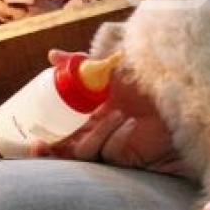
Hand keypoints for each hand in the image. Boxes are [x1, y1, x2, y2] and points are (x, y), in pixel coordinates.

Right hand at [29, 49, 187, 175]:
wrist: (173, 91)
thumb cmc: (143, 80)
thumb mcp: (109, 69)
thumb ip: (80, 63)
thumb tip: (51, 54)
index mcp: (88, 116)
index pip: (60, 135)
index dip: (45, 144)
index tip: (35, 141)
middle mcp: (96, 133)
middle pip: (67, 151)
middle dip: (54, 151)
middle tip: (43, 143)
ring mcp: (110, 144)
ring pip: (86, 151)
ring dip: (98, 132)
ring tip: (118, 114)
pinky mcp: (126, 154)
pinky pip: (110, 152)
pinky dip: (117, 136)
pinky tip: (131, 123)